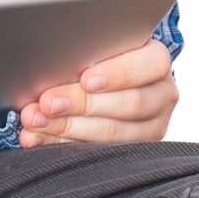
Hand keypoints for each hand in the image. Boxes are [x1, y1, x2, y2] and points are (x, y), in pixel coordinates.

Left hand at [17, 38, 175, 146]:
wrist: (113, 78)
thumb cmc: (102, 55)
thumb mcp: (102, 45)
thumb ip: (89, 49)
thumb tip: (56, 60)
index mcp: (157, 61)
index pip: (149, 65)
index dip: (118, 74)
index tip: (86, 80)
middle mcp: (162, 94)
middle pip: (129, 103)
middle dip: (82, 104)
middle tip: (46, 103)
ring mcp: (154, 125)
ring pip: (114, 132)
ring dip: (67, 127)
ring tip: (35, 122)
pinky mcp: (136, 148)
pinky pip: (100, 152)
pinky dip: (63, 144)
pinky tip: (40, 138)